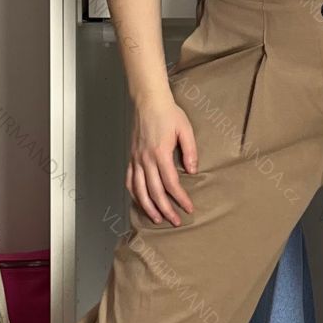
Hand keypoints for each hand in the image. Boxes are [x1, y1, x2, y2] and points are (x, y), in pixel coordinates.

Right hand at [126, 96, 197, 226]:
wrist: (148, 101)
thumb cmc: (168, 113)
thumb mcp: (185, 129)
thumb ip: (190, 151)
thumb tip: (192, 170)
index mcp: (160, 153)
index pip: (171, 183)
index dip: (180, 198)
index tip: (188, 207)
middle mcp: (145, 159)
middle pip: (155, 192)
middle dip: (166, 209)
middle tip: (175, 221)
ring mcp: (136, 159)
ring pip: (139, 190)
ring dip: (148, 207)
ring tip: (157, 219)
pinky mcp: (132, 157)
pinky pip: (130, 180)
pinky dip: (134, 194)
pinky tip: (140, 202)